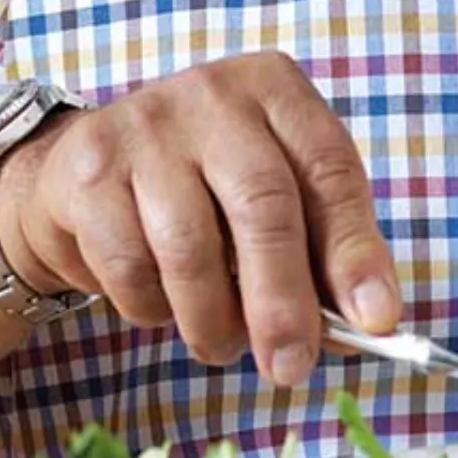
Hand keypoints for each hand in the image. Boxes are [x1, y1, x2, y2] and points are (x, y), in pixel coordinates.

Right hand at [0, 51, 399, 388]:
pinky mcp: (90, 171)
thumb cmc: (201, 190)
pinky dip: (151, 308)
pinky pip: (129, 265)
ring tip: (218, 345)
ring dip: (211, 320)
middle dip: (282, 301)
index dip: (356, 252)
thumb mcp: (271, 199)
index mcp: (275, 90)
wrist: (82, 174)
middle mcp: (213, 94)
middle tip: (290, 368)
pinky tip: (158, 303)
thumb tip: (366, 323)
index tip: (376, 320)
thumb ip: (320, 254)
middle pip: (262, 206)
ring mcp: (145, 127)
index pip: (330, 171)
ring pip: (191, 246)